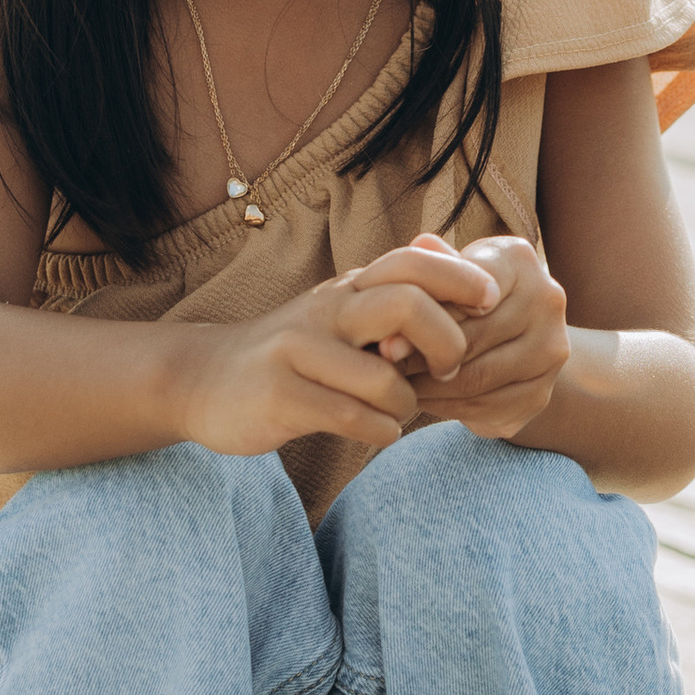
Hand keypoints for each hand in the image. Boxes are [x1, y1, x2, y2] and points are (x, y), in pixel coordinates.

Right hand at [174, 261, 472, 458]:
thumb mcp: (339, 318)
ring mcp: (298, 352)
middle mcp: (325, 310)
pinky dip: (380, 431)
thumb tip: (469, 288)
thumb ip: (393, 305)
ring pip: (384, 378)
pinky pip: (352, 418)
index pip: (413, 262)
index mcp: (346, 288)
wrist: (203, 380)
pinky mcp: (280, 397)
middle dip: (446, 343)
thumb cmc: (291, 354)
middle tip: (449, 370)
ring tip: (400, 413)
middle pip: (406, 305)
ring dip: (409, 405)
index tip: (492, 303)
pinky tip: (378, 432)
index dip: (462, 279)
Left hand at [355, 231, 570, 446]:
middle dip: (421, 355)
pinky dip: (447, 407)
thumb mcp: (445, 274)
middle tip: (382, 368)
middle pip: (472, 336)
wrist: (510, 341)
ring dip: (428, 387)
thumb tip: (401, 264)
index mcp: (518, 259)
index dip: (427, 312)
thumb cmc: (461, 298)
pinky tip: (424, 400)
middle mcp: (547, 300)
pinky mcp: (541, 393)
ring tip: (396, 385)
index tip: (386, 337)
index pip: (470, 286)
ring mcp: (550, 349)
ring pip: (476, 377)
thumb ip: (425, 269)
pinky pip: (485, 407)